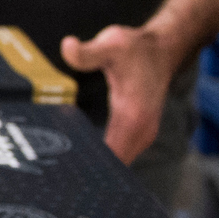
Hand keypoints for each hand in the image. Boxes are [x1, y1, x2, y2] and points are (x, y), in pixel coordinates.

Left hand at [60, 24, 179, 163]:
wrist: (161, 51)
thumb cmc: (135, 48)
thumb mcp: (110, 44)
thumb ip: (87, 52)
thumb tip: (67, 46)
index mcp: (132, 116)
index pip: (111, 157)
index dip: (89, 167)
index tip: (65, 173)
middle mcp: (141, 131)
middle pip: (114, 166)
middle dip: (89, 172)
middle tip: (57, 173)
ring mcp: (143, 135)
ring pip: (119, 163)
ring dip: (97, 167)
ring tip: (66, 167)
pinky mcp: (140, 134)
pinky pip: (122, 155)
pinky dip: (105, 158)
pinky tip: (83, 154)